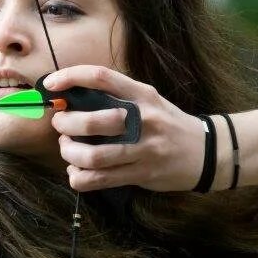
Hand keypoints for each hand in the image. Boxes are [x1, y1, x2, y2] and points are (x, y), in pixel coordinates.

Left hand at [44, 65, 206, 192]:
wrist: (206, 152)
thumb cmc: (168, 123)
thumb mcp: (149, 101)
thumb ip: (117, 98)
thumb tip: (72, 99)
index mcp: (142, 95)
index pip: (102, 77)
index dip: (71, 77)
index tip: (51, 84)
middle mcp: (143, 119)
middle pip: (92, 121)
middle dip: (65, 124)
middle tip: (60, 125)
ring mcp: (143, 149)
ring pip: (93, 156)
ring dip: (70, 153)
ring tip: (67, 149)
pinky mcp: (142, 174)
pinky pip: (100, 179)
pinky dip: (79, 177)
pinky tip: (77, 172)